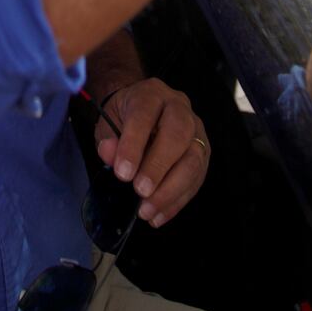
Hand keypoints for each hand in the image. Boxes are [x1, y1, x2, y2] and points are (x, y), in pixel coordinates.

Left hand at [93, 78, 208, 228]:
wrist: (143, 110)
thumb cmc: (125, 117)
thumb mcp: (108, 121)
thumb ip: (108, 137)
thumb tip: (109, 154)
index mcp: (151, 94)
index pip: (144, 116)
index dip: (133, 145)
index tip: (122, 174)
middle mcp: (179, 107)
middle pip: (178, 134)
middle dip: (159, 167)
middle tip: (140, 192)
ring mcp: (196, 130)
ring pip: (193, 159)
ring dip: (171, 190)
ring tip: (147, 211)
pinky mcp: (204, 152)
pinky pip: (197, 179)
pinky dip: (177, 201)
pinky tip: (158, 216)